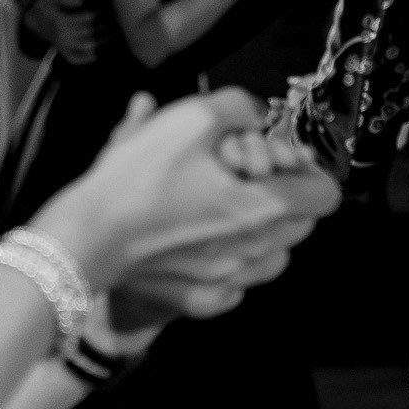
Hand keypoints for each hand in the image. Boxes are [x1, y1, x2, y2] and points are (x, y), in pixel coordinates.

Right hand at [25, 0, 106, 65]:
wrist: (32, 19)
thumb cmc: (46, 6)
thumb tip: (81, 1)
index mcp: (61, 21)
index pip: (86, 19)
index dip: (101, 16)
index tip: (112, 13)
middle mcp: (62, 34)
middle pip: (89, 33)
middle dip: (104, 29)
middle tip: (117, 24)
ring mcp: (62, 44)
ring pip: (85, 46)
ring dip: (100, 42)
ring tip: (112, 37)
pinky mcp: (61, 50)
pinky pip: (74, 59)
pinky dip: (86, 59)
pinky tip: (98, 55)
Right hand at [32, 89, 340, 295]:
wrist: (82, 237)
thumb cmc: (138, 178)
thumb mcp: (192, 118)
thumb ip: (239, 107)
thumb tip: (255, 117)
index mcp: (264, 209)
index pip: (326, 194)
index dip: (304, 170)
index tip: (272, 159)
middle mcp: (256, 251)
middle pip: (302, 222)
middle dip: (282, 195)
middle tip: (239, 177)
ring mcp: (229, 282)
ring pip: (274, 254)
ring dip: (261, 229)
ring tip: (222, 207)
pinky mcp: (201, 301)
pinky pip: (238, 284)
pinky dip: (232, 262)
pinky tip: (204, 241)